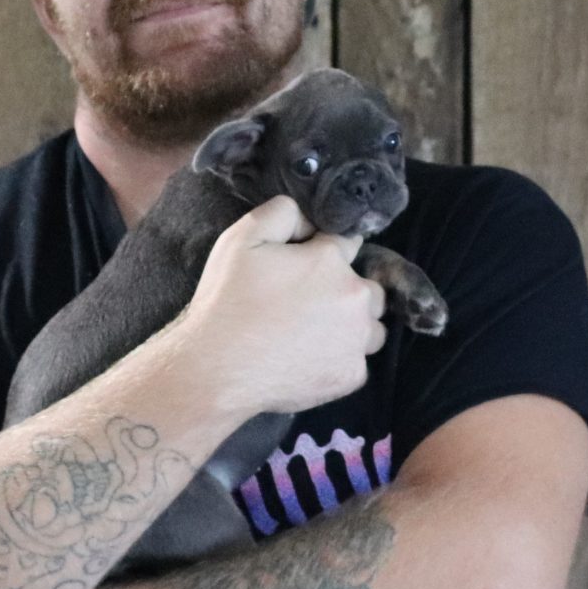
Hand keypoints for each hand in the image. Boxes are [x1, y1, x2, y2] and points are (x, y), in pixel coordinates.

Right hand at [177, 194, 387, 414]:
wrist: (216, 370)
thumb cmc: (226, 302)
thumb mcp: (241, 239)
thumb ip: (281, 212)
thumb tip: (308, 218)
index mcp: (331, 260)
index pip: (346, 243)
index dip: (323, 252)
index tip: (303, 268)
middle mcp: (355, 297)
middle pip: (368, 287)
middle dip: (345, 289)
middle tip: (308, 304)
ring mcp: (357, 340)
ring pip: (372, 327)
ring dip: (353, 326)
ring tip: (315, 334)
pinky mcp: (351, 376)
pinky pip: (358, 362)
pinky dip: (340, 360)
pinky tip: (310, 360)